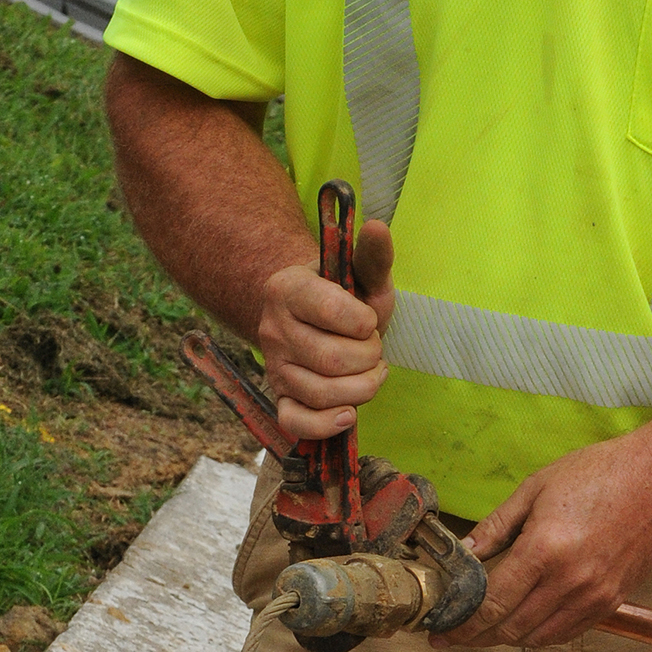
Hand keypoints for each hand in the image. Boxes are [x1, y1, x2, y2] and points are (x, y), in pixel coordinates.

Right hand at [256, 220, 395, 442]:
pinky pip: (295, 422)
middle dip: (369, 358)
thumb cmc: (345, 298)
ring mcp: (274, 367)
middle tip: (372, 348)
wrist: (315, 321)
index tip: (368, 320)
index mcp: (288, 288)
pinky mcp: (280, 397)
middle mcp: (273, 329)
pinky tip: (348, 415)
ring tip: (370, 374)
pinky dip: (325, 425)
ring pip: (321, 393)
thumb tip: (377, 227)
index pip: (333, 312)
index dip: (364, 323)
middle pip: (332, 360)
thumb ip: (373, 256)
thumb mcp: (362, 276)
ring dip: (361, 390)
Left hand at [433, 433, 651, 649]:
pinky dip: (541, 634)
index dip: (462, 623)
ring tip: (486, 630)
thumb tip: (464, 554)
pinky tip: (525, 622)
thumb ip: (496, 526)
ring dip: (507, 638)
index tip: (440, 631)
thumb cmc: (597, 474)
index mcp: (544, 550)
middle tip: (455, 634)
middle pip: (511, 628)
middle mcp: (569, 581)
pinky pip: (567, 632)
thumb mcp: (535, 488)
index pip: (492, 603)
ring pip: (538, 637)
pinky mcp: (612, 602)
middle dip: (477, 636)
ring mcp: (594, 597)